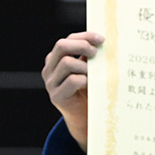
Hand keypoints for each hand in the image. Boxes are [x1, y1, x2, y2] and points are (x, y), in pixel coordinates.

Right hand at [42, 31, 103, 150]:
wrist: (85, 117)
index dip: (84, 36)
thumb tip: (105, 41)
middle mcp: (50, 69)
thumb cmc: (90, 90)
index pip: (67, 40)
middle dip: (82, 45)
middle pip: (61, 46)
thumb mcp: (90, 70)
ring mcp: (51, 83)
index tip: (102, 39)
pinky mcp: (56, 96)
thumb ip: (91, 57)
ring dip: (86, 65)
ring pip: (67, 62)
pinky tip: (92, 84)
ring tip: (96, 73)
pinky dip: (85, 79)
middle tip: (97, 53)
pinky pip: (72, 80)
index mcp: (56, 59)